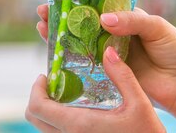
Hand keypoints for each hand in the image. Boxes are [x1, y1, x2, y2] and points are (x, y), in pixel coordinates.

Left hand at [25, 46, 165, 132]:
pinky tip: (77, 110)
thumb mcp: (140, 103)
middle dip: (38, 97)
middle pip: (35, 118)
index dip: (35, 89)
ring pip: (45, 128)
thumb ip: (123, 75)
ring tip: (66, 94)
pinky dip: (57, 121)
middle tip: (54, 82)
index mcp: (79, 125)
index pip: (38, 107)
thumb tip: (109, 49)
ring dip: (48, 109)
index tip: (45, 75)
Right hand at [36, 4, 175, 131]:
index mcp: (129, 18)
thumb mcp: (157, 28)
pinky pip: (87, 64)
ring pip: (81, 42)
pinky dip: (70, 58)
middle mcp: (117, 34)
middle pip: (85, 23)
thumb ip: (131, 21)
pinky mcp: (110, 73)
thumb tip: (102, 19)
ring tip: (42, 28)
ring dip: (61, 35)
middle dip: (64, 16)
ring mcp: (112, 54)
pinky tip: (54, 52)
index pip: (100, 4)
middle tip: (43, 11)